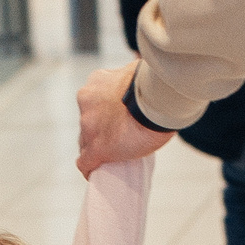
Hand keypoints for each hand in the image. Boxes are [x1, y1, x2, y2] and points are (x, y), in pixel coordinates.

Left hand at [76, 62, 170, 176]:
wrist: (158, 98)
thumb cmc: (155, 83)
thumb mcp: (136, 71)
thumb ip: (129, 80)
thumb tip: (138, 85)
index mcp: (97, 83)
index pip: (92, 103)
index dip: (102, 114)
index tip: (113, 120)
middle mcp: (87, 103)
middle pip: (87, 123)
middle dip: (99, 130)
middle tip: (117, 138)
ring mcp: (90, 127)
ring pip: (85, 142)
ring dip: (96, 148)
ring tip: (112, 156)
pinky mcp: (97, 148)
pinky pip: (85, 162)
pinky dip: (89, 168)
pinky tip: (95, 173)